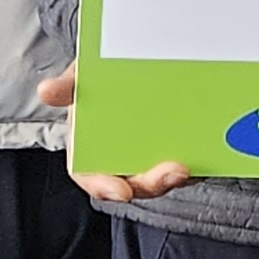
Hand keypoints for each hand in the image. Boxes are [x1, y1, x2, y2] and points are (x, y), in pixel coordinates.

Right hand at [34, 67, 193, 203]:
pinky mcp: (176, 151)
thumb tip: (46, 90)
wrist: (129, 66)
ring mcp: (149, 158)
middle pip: (135, 184)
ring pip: (163, 179)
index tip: (121, 191)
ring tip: (193, 165)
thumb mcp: (83, 77)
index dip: (104, 187)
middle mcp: (121, 161)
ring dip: (178, 178)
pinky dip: (200, 164)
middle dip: (153, 183)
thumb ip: (68, 86)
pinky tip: (211, 152)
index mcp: (91, 152)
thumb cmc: (99, 79)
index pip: (93, 178)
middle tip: (175, 171)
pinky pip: (189, 165)